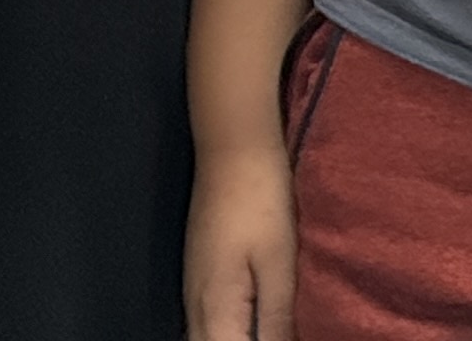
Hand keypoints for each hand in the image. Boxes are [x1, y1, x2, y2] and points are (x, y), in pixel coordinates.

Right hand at [182, 140, 298, 340]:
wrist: (233, 149)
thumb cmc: (261, 202)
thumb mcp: (279, 263)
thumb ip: (276, 319)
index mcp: (214, 308)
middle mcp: (194, 306)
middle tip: (273, 336)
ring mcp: (192, 289)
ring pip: (202, 339)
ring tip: (263, 333)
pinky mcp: (199, 276)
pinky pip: (204, 324)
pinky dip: (225, 333)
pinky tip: (247, 328)